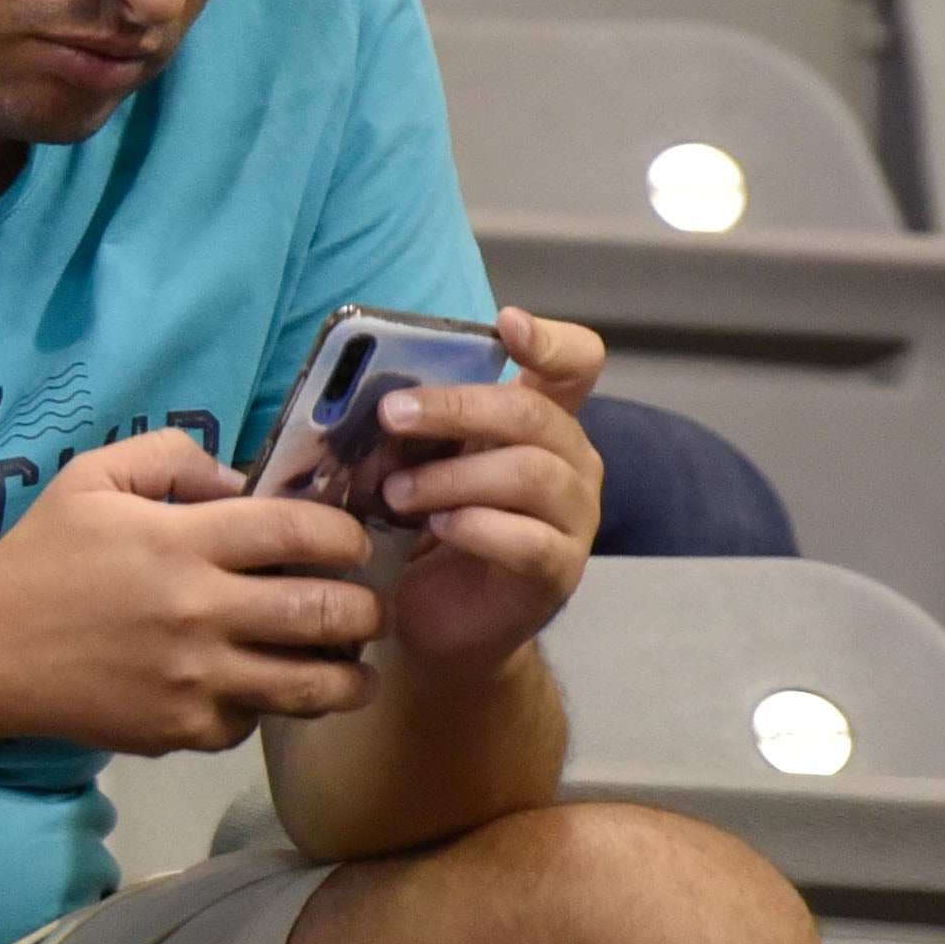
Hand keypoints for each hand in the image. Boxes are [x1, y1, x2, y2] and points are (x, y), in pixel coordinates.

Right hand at [0, 431, 384, 756]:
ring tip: (349, 665)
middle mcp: (201, 610)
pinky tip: (255, 688)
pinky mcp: (185, 729)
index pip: (304, 533)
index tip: (350, 544)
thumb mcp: (92, 477)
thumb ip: (171, 456)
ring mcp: (197, 678)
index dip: (347, 536)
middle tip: (360, 605)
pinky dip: (264, 706)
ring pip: (316, 686)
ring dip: (349, 674)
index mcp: (182, 540)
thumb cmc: (42, 557)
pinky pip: (254, 722)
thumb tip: (240, 480)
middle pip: (331, 613)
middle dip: (365, 608)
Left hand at [353, 304, 605, 677]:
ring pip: (531, 474)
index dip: (549, 339)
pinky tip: (436, 529)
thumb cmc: (425, 527)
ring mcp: (574, 519)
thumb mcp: (417, 462)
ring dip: (451, 477)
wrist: (436, 622)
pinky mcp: (558, 571)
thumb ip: (413, 427)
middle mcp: (571, 463)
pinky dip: (474, 527)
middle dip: (455, 408)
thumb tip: (369, 393)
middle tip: (391, 416)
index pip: (575, 363)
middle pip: (533, 414)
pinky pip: (527, 539)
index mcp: (541, 423)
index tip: (506, 321)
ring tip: (394, 492)